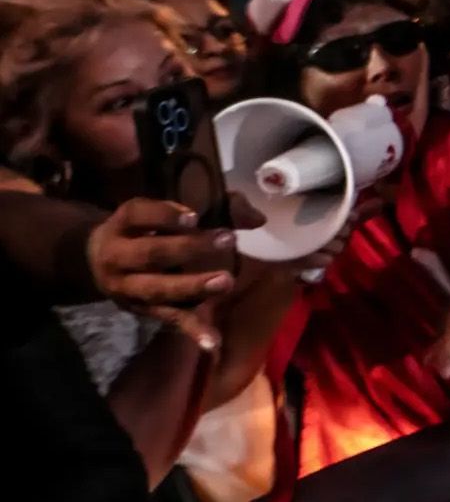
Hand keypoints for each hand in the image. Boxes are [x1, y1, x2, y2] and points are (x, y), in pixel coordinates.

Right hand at [86, 198, 237, 350]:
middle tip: (228, 240)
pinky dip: (191, 330)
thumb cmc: (145, 229)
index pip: (138, 213)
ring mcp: (126, 288)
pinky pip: (168, 319)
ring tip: (225, 282)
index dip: (165, 215)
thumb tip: (258, 218)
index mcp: (122, 223)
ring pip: (158, 289)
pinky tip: (212, 341)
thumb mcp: (164, 212)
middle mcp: (117, 255)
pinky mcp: (142, 310)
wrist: (94, 261)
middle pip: (151, 253)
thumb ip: (212, 207)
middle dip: (189, 248)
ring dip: (193, 287)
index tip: (195, 216)